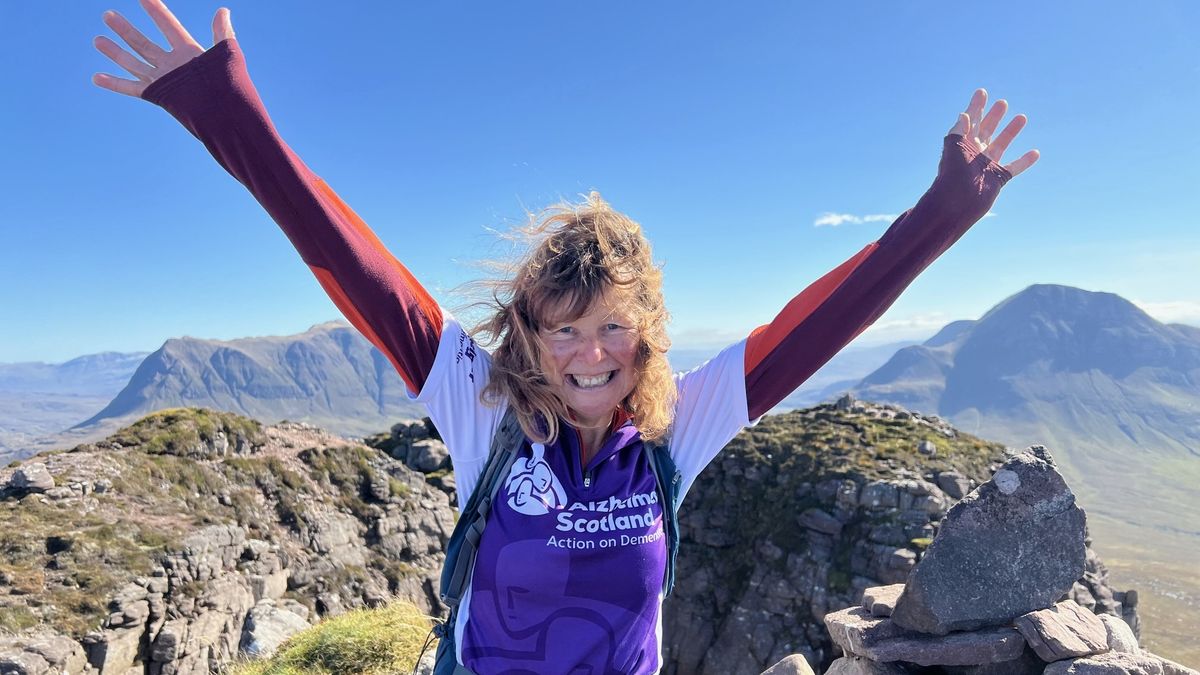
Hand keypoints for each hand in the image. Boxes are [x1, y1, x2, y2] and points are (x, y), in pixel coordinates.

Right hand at [93, 0, 234, 97]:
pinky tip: (96, 77)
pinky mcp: (158, 95)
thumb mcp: (228, 55)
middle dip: (125, 29)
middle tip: (107, 14)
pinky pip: (132, 88)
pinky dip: (114, 83)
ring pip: (133, 62)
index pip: (167, 25)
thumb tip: (223, 10)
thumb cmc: (231, 85)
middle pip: (143, 43)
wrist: (226, 115)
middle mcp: (173, 64)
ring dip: (115, 51)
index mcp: (188, 52)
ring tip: (97, 39)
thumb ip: (222, 33)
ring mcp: (164, 79)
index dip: (155, 9)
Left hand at [949, 89, 1039, 177]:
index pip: (970, 121)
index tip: (981, 92)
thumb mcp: (954, 147)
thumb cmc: (952, 174)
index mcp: (962, 144)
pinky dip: (1025, 161)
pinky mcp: (998, 178)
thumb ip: (960, 130)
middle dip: (993, 116)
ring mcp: (987, 165)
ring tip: (1021, 117)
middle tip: (1002, 103)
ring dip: (1011, 131)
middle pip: (986, 130)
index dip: (975, 106)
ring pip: (1001, 144)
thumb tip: (965, 114)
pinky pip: (1014, 167)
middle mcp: (974, 153)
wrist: (957, 203)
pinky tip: (1035, 152)